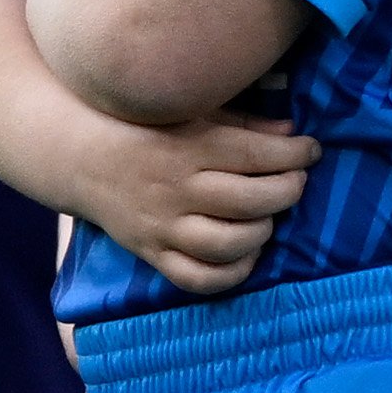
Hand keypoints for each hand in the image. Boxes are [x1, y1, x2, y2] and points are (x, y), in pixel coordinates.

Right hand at [81, 108, 316, 299]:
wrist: (80, 159)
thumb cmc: (148, 130)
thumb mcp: (191, 113)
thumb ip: (242, 123)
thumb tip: (292, 135)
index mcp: (187, 147)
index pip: (256, 154)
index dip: (296, 154)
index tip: (311, 150)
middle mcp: (174, 190)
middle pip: (250, 200)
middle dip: (288, 190)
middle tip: (294, 181)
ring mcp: (161, 227)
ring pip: (228, 244)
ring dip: (262, 231)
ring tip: (267, 216)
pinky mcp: (151, 254)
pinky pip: (197, 279)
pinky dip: (232, 273)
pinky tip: (246, 253)